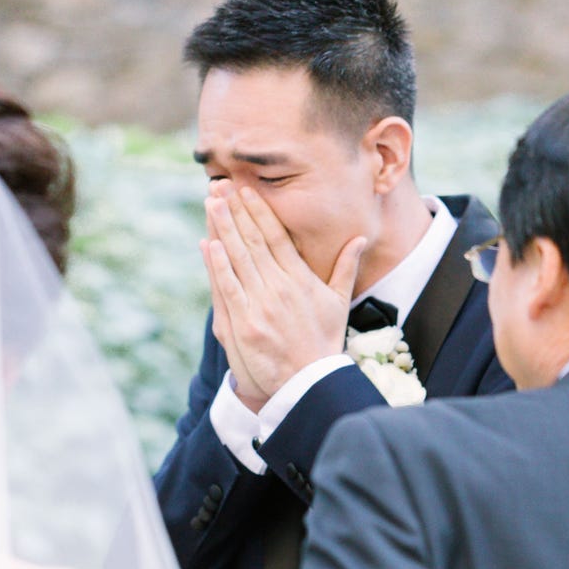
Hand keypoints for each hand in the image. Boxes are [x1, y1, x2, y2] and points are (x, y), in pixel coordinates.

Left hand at [202, 186, 365, 410]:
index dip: (259, 210)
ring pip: (238, 259)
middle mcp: (280, 288)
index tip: (245, 190)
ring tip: (210, 203)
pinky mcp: (245, 325)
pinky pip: (229, 288)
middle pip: (254, 241)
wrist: (310, 383)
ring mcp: (261, 306)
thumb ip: (345, 268)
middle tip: (220, 186)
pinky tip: (208, 243)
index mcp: (301, 279)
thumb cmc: (323, 343)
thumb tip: (360, 239)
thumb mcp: (338, 303)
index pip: (276, 236)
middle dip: (236, 211)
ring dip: (222, 228)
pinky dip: (217, 265)